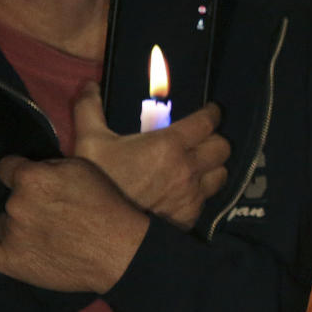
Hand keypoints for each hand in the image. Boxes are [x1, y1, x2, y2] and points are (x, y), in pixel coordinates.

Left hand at [0, 155, 148, 292]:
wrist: (122, 251)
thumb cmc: (107, 208)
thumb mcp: (84, 170)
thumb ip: (48, 165)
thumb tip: (29, 168)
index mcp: (31, 178)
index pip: (6, 167)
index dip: (20, 173)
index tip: (32, 181)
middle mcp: (16, 204)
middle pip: (7, 199)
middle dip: (24, 202)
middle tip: (51, 212)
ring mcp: (11, 235)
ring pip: (3, 224)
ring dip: (17, 226)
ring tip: (47, 235)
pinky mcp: (11, 262)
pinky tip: (3, 246)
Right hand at [72, 82, 229, 229]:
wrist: (98, 226)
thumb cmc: (97, 179)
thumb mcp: (88, 141)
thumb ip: (89, 109)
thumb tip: (90, 85)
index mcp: (169, 145)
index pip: (207, 122)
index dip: (212, 114)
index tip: (211, 111)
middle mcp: (188, 169)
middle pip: (222, 147)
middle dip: (215, 139)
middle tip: (203, 139)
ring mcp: (192, 194)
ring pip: (221, 174)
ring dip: (213, 166)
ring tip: (199, 165)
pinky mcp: (190, 216)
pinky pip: (209, 199)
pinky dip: (203, 191)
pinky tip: (188, 189)